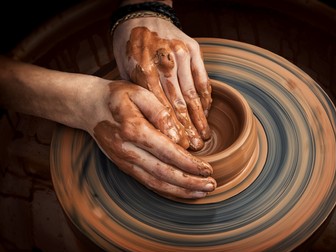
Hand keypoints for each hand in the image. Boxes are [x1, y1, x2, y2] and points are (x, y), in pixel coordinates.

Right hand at [89, 80, 215, 198]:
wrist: (88, 107)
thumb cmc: (117, 97)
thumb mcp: (139, 93)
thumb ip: (161, 112)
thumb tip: (178, 137)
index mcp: (134, 130)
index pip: (167, 152)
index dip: (189, 164)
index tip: (208, 169)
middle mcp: (128, 151)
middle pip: (163, 173)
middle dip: (189, 183)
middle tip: (211, 186)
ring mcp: (124, 161)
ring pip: (155, 183)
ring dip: (180, 191)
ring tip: (201, 193)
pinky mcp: (124, 166)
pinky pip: (147, 183)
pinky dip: (166, 190)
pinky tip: (181, 192)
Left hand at [112, 16, 211, 150]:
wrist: (143, 15)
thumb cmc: (130, 46)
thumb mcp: (124, 69)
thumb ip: (137, 94)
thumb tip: (150, 123)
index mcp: (143, 67)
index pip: (159, 105)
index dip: (170, 127)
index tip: (177, 145)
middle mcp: (164, 61)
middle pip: (178, 102)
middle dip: (187, 128)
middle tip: (195, 147)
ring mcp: (181, 54)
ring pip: (192, 93)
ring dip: (200, 117)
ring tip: (205, 136)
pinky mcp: (193, 49)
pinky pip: (202, 78)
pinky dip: (205, 97)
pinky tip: (206, 113)